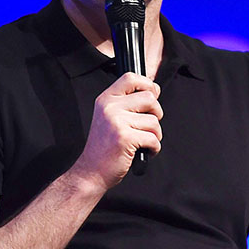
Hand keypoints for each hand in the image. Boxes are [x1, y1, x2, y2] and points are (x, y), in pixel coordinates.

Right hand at [70, 72, 162, 189]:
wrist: (91, 171)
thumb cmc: (104, 147)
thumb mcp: (110, 117)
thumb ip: (128, 103)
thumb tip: (154, 90)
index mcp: (106, 99)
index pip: (131, 78)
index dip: (148, 85)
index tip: (153, 95)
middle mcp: (110, 107)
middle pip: (150, 98)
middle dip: (156, 114)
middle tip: (147, 127)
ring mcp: (116, 122)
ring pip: (154, 121)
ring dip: (155, 135)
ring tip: (142, 142)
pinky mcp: (125, 138)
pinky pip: (153, 139)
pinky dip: (153, 148)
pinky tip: (143, 151)